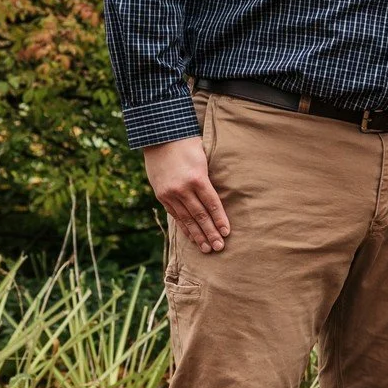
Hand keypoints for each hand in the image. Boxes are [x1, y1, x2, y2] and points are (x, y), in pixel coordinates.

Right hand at [143, 137, 229, 253]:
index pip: (212, 204)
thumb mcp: (203, 160)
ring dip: (198, 235)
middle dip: (210, 233)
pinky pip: (175, 215)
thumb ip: (207, 182)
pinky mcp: (161, 195)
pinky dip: (184, 227)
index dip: (220, 220)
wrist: (160, 138)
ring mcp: (170, 193)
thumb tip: (217, 202)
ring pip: (187, 219)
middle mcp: (182, 188)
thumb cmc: (188, 146)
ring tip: (207, 248)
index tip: (226, 233)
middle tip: (219, 247)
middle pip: (200, 215)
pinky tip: (192, 237)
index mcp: (197, 178)